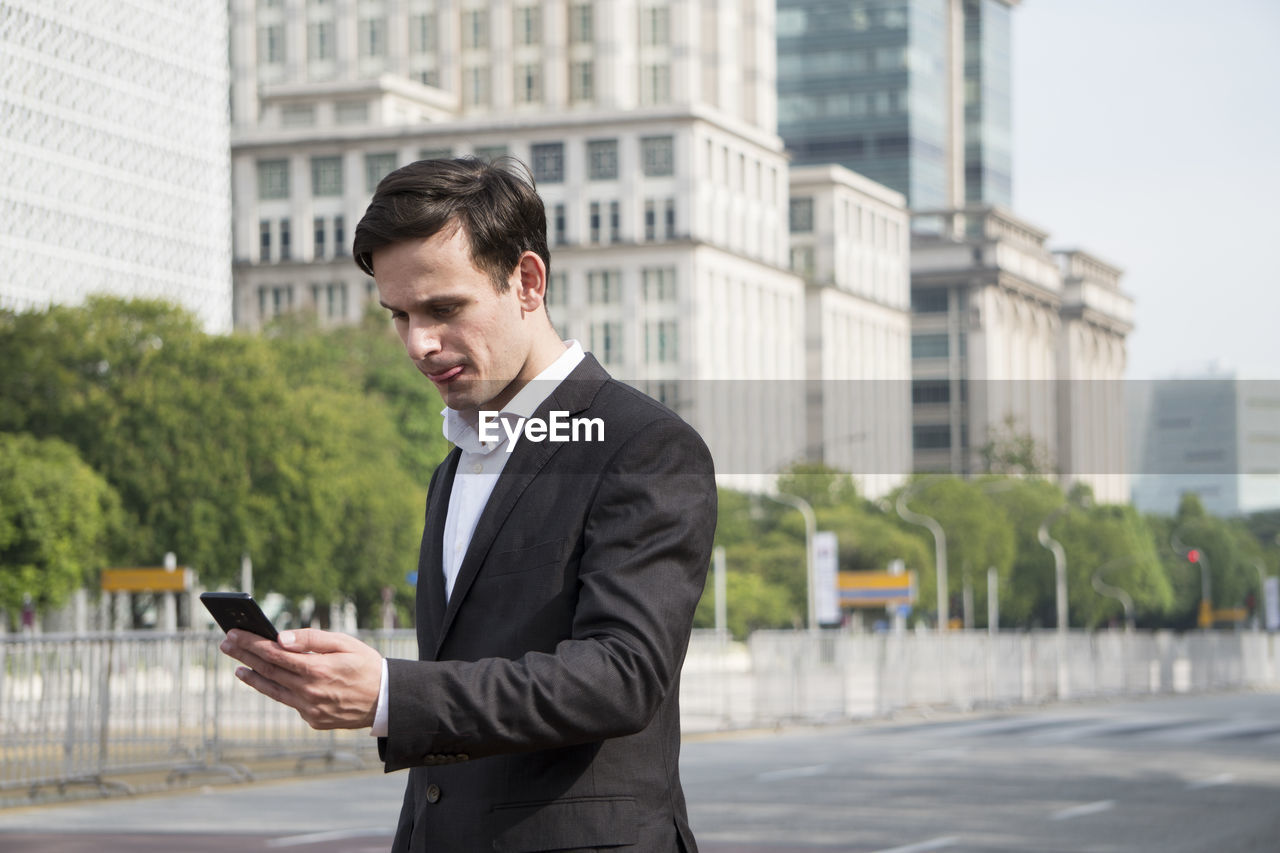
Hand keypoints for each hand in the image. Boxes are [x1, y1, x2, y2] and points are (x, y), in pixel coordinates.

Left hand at [219, 628, 382, 729]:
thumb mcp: (345, 643)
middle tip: (226, 643)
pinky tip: (266, 681)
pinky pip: (289, 702)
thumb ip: (312, 639)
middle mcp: (309, 691)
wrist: (387, 701)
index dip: (251, 643)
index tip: (234, 632)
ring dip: (251, 676)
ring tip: (237, 667)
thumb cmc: (366, 665)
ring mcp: (309, 709)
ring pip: (272, 690)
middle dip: (244, 654)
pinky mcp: (312, 720)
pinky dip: (274, 690)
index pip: (274, 653)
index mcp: (317, 669)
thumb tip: (280, 638)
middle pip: (268, 670)